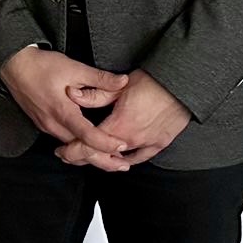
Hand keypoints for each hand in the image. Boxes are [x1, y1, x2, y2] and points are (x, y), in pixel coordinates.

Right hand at [0, 47, 129, 163]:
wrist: (14, 65)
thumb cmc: (42, 66)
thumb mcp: (74, 68)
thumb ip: (100, 78)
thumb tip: (123, 82)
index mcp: (63, 112)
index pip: (87, 136)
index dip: (106, 144)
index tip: (123, 146)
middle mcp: (53, 124)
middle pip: (79, 149)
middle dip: (102, 158)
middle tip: (122, 164)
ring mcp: (46, 126)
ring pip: (70, 147)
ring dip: (89, 154)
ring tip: (110, 158)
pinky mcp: (42, 124)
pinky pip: (62, 141)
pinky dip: (77, 147)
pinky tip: (88, 145)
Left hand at [71, 70, 190, 167]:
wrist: (181, 85)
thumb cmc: (152, 82)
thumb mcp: (119, 86)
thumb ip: (95, 94)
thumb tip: (72, 95)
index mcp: (118, 125)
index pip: (89, 145)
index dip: (72, 150)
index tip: (62, 151)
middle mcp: (131, 140)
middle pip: (101, 156)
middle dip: (83, 157)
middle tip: (69, 155)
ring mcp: (146, 144)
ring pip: (119, 160)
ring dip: (102, 160)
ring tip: (89, 157)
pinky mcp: (159, 143)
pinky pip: (139, 157)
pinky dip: (126, 160)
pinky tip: (118, 161)